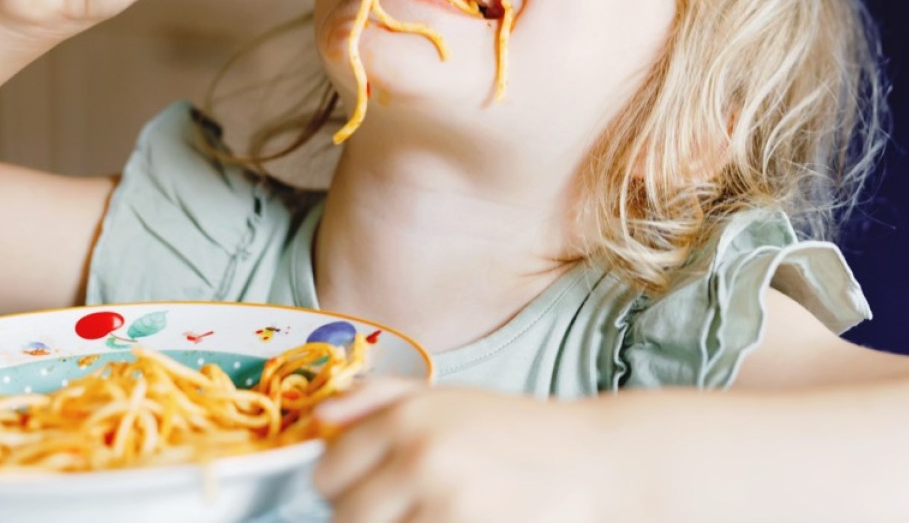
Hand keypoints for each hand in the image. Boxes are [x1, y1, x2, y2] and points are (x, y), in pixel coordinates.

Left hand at [313, 380, 612, 522]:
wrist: (590, 464)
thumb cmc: (513, 430)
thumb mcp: (447, 398)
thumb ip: (377, 399)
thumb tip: (318, 416)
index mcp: (408, 418)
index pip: (327, 471)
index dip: (340, 481)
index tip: (365, 482)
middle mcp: (419, 460)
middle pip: (343, 517)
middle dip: (364, 514)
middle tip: (401, 505)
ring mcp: (443, 510)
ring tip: (428, 514)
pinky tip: (449, 522)